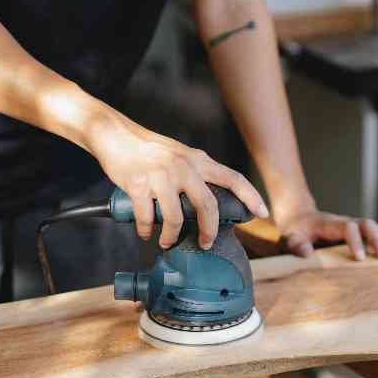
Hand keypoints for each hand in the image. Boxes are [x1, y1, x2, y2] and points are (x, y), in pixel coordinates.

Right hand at [85, 112, 268, 248]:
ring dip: (171, 236)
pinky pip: (147, 217)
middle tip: (205, 243)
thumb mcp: (180, 155)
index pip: (233, 178)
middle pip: (207, 206)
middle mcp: (183, 166)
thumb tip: (208, 203)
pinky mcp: (138, 184)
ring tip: (166, 241)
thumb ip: (196, 173)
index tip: (262, 213)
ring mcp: (161, 175)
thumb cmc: (148, 149)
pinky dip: (146, 230)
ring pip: (175, 218)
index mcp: (198, 160)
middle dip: (208, 231)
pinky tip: (145, 232)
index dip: (251, 197)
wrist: (115, 135)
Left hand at [277, 206, 377, 260]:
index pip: (347, 227)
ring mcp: (353, 223)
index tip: (359, 258)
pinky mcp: (358, 228)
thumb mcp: (290, 237)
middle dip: (376, 239)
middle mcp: (345, 221)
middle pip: (366, 224)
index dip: (355, 240)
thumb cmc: (295, 230)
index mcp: (330, 224)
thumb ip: (296, 244)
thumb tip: (307, 254)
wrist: (300, 218)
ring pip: (375, 226)